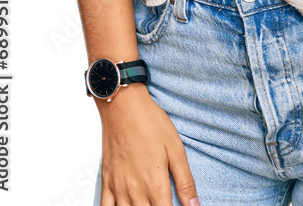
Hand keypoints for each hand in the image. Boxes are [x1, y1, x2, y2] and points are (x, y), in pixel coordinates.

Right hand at [97, 84, 199, 205]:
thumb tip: (195, 205)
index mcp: (155, 184)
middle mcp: (135, 191)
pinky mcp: (107, 182)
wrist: (123, 106)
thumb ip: (185, 181)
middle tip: (161, 202)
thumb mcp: (176, 149)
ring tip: (146, 204)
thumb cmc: (150, 123)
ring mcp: (118, 188)